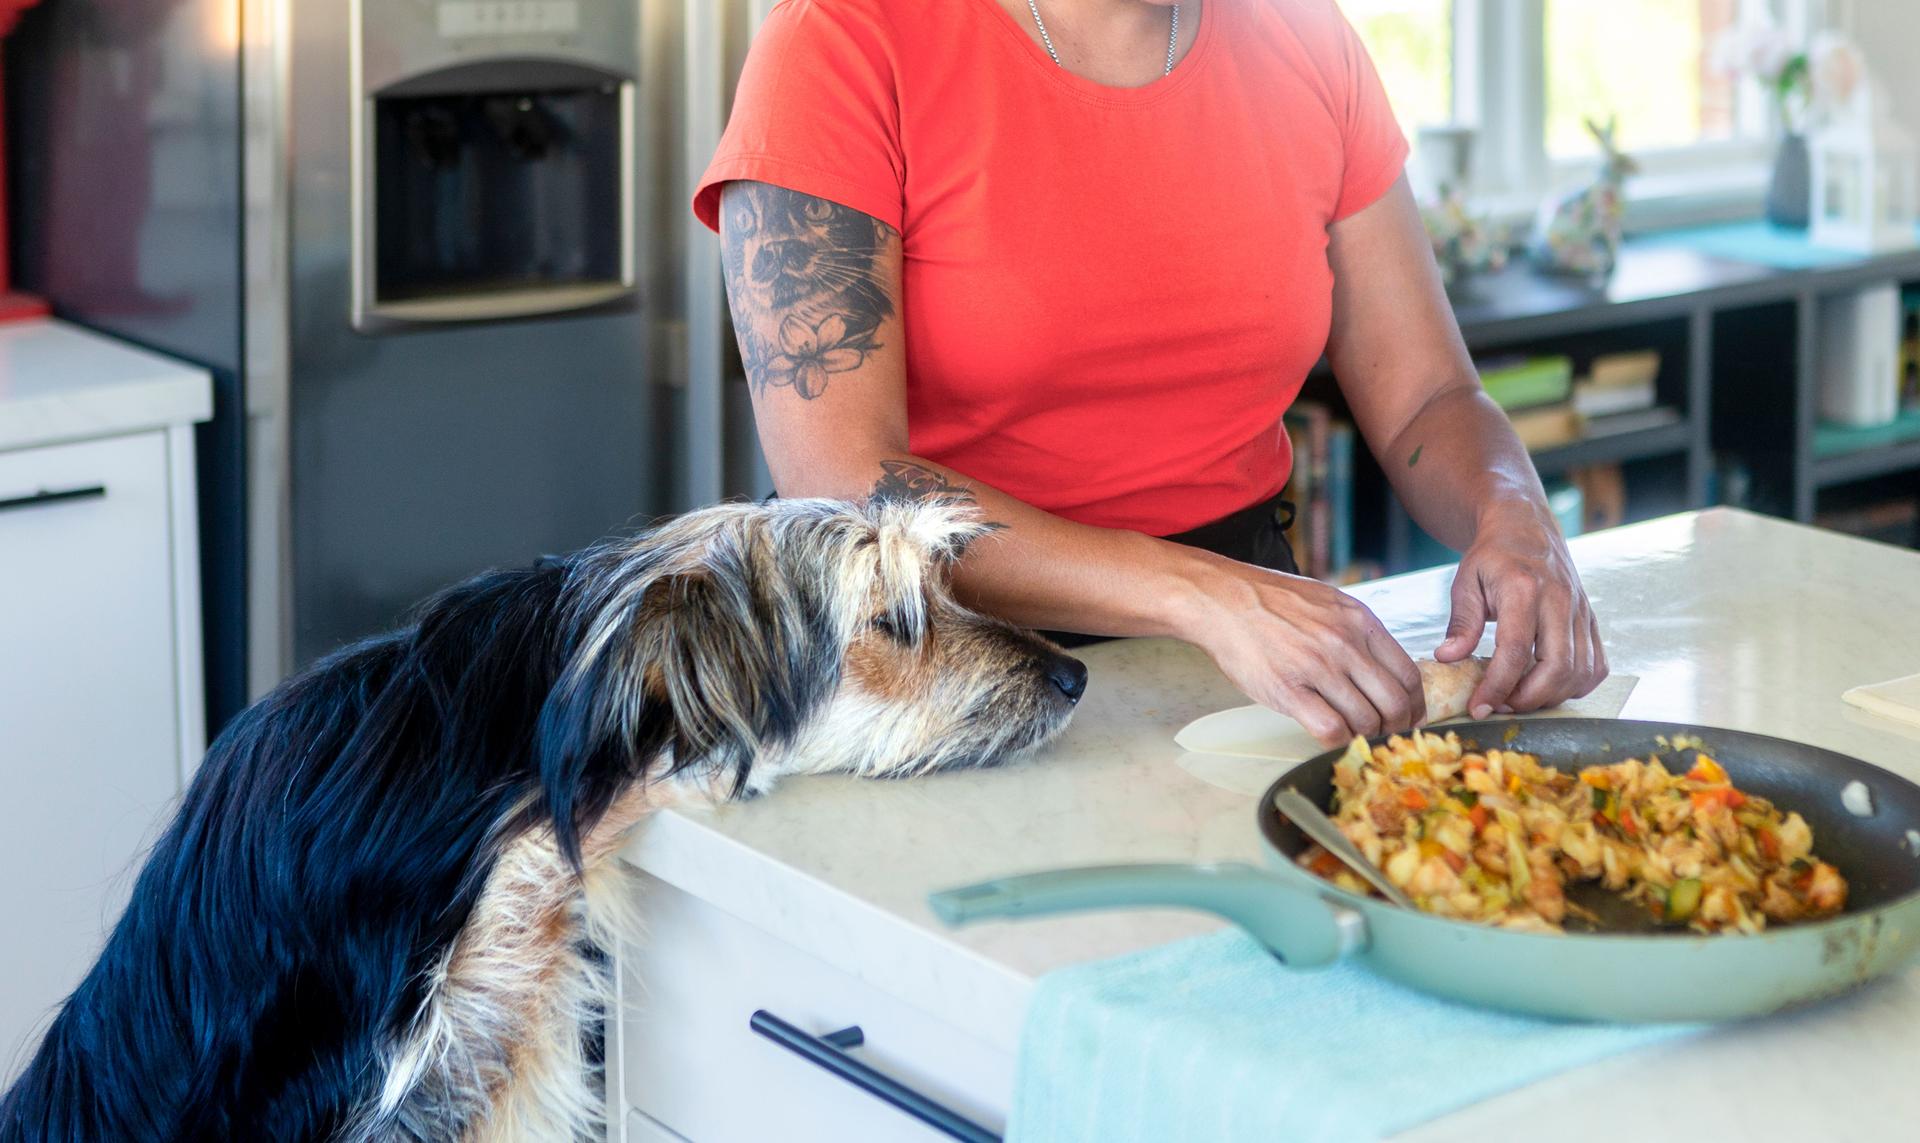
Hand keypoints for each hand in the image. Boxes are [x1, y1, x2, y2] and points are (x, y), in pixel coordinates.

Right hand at [1184, 561, 1425, 746]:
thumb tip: (1380, 665)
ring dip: (1363, 736)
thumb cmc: (1270, 601)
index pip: (1408, 674)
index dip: (1414, 704)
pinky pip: (1330, 730)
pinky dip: (1336, 741)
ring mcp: (1317, 668)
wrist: (1222, 599)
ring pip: (1365, 721)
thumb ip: (1358, 631)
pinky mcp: (1288, 690)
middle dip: (1395, 727)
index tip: (1409, 716)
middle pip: (1394, 703)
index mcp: (1360, 621)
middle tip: (1384, 735)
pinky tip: (1328, 736)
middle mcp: (1345, 644)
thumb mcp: (1328, 601)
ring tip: (1352, 736)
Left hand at [1434, 502, 1606, 717]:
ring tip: (1519, 697)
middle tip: (1501, 706)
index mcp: (1524, 589)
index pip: (1514, 651)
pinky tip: (1549, 685)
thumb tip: (1447, 658)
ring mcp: (1581, 611)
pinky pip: (1596, 665)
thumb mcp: (1466, 581)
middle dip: (1528, 699)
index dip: (1497, 687)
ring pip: (1580, 672)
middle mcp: (1560, 600)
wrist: (1526, 527)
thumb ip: (1461, 622)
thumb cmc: (1492, 556)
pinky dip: (1576, 685)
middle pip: (1557, 668)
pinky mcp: (1591, 620)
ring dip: (1551, 696)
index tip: (1479, 708)